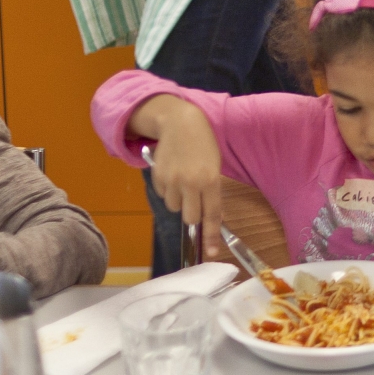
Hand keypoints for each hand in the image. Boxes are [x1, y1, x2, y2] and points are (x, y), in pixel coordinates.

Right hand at [139, 99, 228, 254]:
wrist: (179, 121)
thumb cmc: (203, 143)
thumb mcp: (215, 165)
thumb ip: (212, 190)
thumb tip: (211, 216)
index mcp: (210, 180)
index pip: (212, 214)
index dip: (212, 236)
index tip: (212, 253)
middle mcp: (191, 183)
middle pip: (191, 217)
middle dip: (193, 213)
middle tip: (194, 199)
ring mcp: (172, 180)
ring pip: (174, 207)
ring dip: (179, 199)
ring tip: (183, 179)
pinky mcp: (158, 176)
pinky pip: (162, 195)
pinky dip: (167, 189)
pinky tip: (172, 172)